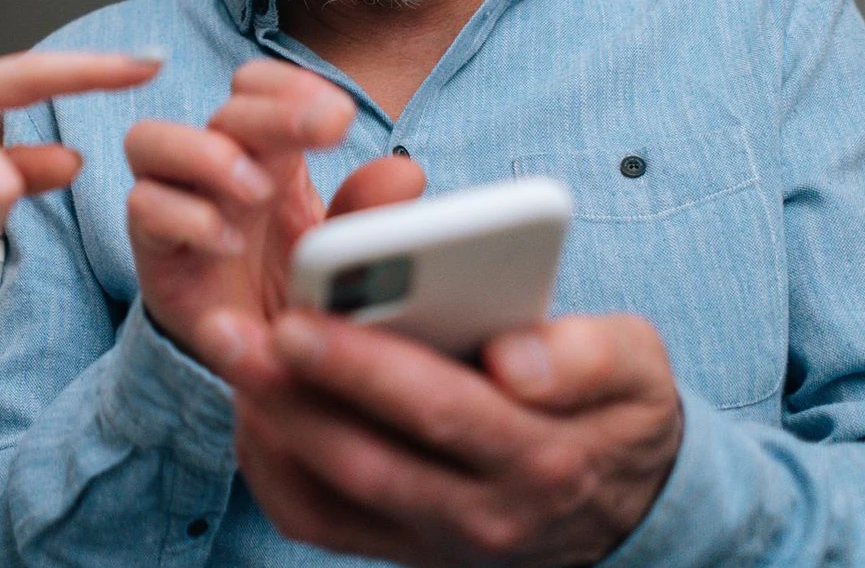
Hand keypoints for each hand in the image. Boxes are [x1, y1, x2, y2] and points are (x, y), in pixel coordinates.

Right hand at [123, 59, 424, 364]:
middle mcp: (216, 168)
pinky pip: (143, 208)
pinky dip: (184, 216)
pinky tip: (228, 242)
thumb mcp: (344, 256)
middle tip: (326, 131)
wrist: (265, 365)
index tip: (339, 116)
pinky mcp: (155, 249)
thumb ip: (371, 216)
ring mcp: (178, 202)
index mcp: (266, 154)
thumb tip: (405, 172)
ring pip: (150, 139)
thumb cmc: (300, 293)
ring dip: (205, 153)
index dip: (288, 86)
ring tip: (258, 190)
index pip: (256, 86)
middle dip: (271, 113)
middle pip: (221, 110)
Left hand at [220, 309, 683, 566]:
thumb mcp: (636, 366)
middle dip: (289, 391)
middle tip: (231, 329)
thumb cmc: (616, 409)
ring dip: (269, 425)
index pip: (441, 411)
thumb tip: (513, 358)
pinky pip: (318, 519)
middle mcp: (482, 512)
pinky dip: (273, 466)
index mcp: (543, 457)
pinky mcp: (400, 546)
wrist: (629, 505)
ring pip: (331, 494)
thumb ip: (586, 355)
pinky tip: (253, 402)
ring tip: (229, 352)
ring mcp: (435, 538)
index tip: (302, 320)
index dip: (364, 368)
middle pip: (367, 457)